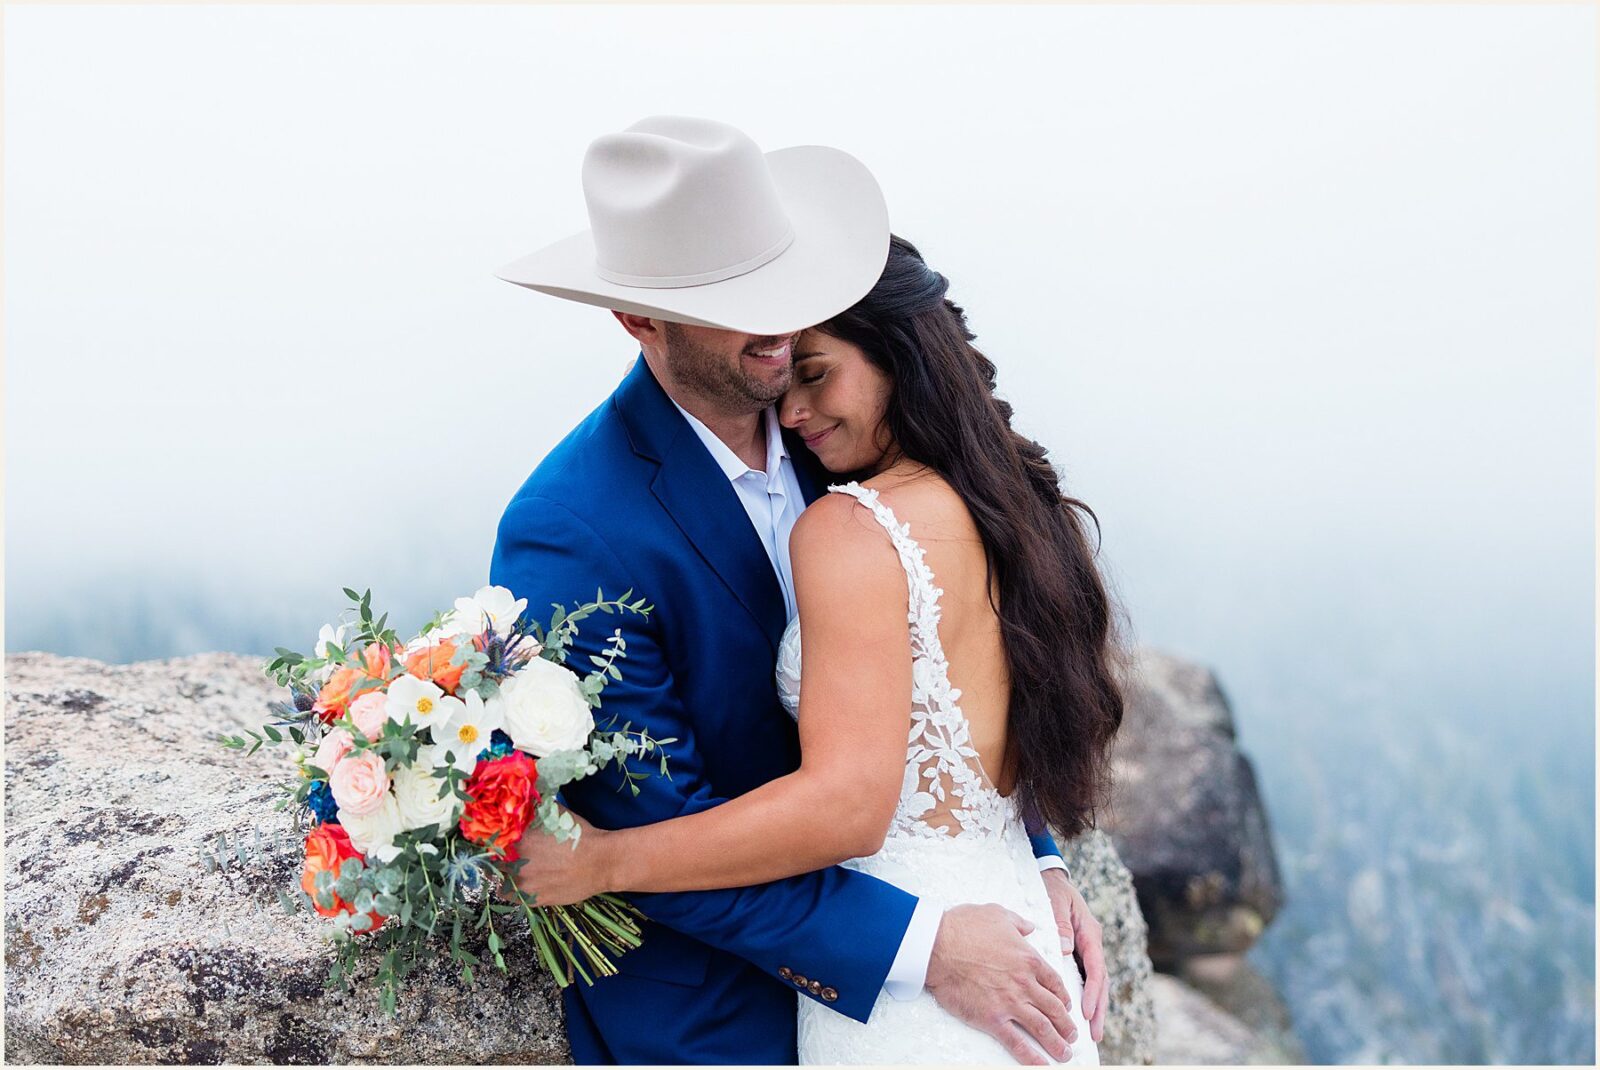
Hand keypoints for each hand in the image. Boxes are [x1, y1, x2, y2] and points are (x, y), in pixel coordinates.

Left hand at [498, 804, 608, 906]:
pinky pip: (514, 897)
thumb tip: (520, 799)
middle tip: (507, 853)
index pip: (488, 841)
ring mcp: (523, 885)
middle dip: (498, 857)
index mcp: (517, 839)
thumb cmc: (580, 835)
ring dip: (504, 875)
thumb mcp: (556, 813)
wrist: (602, 862)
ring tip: (517, 868)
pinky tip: (527, 881)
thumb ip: (534, 808)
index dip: (490, 840)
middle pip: (492, 862)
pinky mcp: (533, 900)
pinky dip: (516, 889)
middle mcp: (515, 864)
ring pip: (501, 881)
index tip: (493, 839)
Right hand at [924, 903, 1076, 1065]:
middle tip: (1072, 1035)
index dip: (1064, 998)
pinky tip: (1041, 1065)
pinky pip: (1017, 1043)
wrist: (937, 945)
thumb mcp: (997, 914)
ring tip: (1064, 1054)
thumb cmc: (964, 926)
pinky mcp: (992, 1019)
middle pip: (1055, 1009)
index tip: (1066, 1007)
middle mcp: (1025, 983)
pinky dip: (1031, 1057)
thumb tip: (1029, 927)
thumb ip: (1018, 923)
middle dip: (1066, 1025)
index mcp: (1029, 959)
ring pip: (1043, 1028)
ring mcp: (1010, 1003)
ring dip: (1057, 1044)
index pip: (1056, 984)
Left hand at [1042, 868, 1106, 1042]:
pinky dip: (1085, 997)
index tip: (1085, 1011)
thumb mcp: (1056, 900)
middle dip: (1098, 1008)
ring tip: (1092, 1033)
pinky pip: (1084, 979)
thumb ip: (1060, 922)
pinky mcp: (1078, 954)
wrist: (1050, 877)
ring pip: (1095, 983)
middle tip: (1094, 1034)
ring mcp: (1086, 950)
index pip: (1095, 967)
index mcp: (1089, 932)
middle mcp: (1091, 943)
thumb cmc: (1052, 888)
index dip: (1092, 992)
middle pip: (1100, 981)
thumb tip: (1065, 948)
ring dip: (1095, 1008)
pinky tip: (1082, 1016)